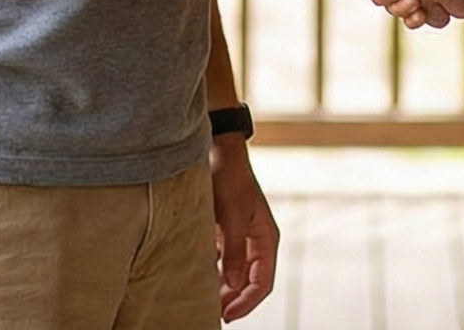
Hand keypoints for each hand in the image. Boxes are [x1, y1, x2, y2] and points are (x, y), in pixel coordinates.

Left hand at [208, 135, 276, 319]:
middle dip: (233, 299)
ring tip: (204, 301)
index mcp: (266, 239)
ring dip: (222, 288)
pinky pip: (221, 260)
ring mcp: (239, 237)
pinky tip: (197, 277)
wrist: (218, 151)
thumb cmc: (230, 178)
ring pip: (234, 273)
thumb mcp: (233, 216)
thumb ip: (234, 251)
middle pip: (248, 282)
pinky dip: (211, 272)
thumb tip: (233, 283)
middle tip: (212, 314)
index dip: (247, 302)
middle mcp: (255, 241)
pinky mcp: (223, 231)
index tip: (228, 316)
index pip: (262, 282)